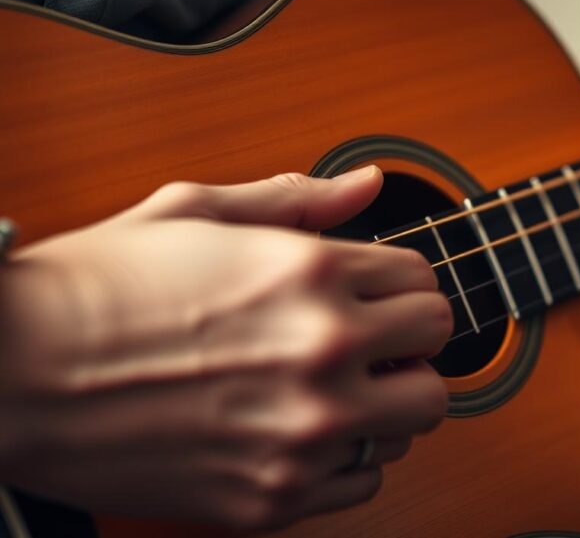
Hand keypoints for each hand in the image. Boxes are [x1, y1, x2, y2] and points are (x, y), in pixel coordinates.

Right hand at [0, 168, 452, 529]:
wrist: (11, 375)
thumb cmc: (95, 288)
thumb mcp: (194, 212)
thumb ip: (298, 198)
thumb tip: (367, 182)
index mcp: (313, 273)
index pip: (423, 278)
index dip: (396, 283)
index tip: (370, 293)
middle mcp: (324, 352)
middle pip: (437, 341)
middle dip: (407, 333)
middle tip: (366, 337)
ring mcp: (305, 432)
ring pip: (420, 415)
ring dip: (390, 395)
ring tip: (337, 384)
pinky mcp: (278, 496)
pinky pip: (370, 479)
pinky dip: (351, 456)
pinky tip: (305, 432)